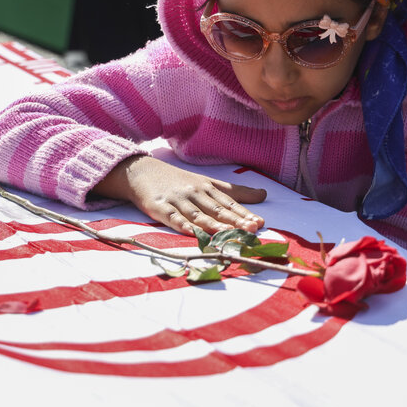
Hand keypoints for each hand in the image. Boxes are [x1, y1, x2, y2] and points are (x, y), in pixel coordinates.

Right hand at [94, 156, 265, 235]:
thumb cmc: (178, 181)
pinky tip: (191, 232)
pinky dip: (182, 225)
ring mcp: (177, 200)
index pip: (229, 202)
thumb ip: (235, 191)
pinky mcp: (159, 207)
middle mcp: (194, 193)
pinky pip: (172, 218)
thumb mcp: (207, 183)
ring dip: (213, 225)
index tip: (259, 223)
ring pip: (198, 215)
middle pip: (217, 209)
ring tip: (228, 234)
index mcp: (207, 187)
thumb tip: (264, 195)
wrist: (142, 172)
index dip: (244, 214)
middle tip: (251, 229)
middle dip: (234, 220)